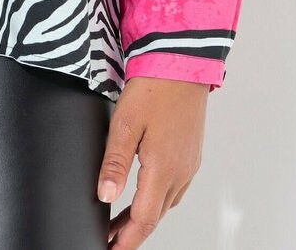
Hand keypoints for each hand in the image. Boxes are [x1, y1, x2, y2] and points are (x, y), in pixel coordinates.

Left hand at [97, 76, 208, 247]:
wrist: (183, 62)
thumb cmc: (155, 87)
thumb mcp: (125, 123)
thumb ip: (114, 163)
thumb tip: (104, 195)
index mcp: (164, 169)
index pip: (144, 219)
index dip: (126, 240)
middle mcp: (181, 172)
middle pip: (155, 216)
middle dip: (132, 232)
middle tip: (111, 240)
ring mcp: (189, 164)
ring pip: (166, 203)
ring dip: (144, 216)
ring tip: (121, 222)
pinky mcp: (191, 154)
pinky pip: (174, 187)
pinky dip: (157, 198)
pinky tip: (145, 193)